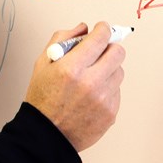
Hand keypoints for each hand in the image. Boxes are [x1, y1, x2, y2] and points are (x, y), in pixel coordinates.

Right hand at [24, 22, 125, 151]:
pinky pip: (117, 91)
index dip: (103, 29)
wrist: (47, 134)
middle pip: (118, 52)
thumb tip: (83, 28)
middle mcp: (90, 82)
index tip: (102, 28)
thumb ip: (62, 39)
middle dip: (109, 47)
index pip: (99, 38)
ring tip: (92, 76)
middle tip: (100, 50)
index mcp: (71, 68)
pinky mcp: (111, 112)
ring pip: (120, 71)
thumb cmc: (42, 98)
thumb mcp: (42, 64)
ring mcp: (103, 99)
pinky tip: (92, 93)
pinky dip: (107, 88)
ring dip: (109, 68)